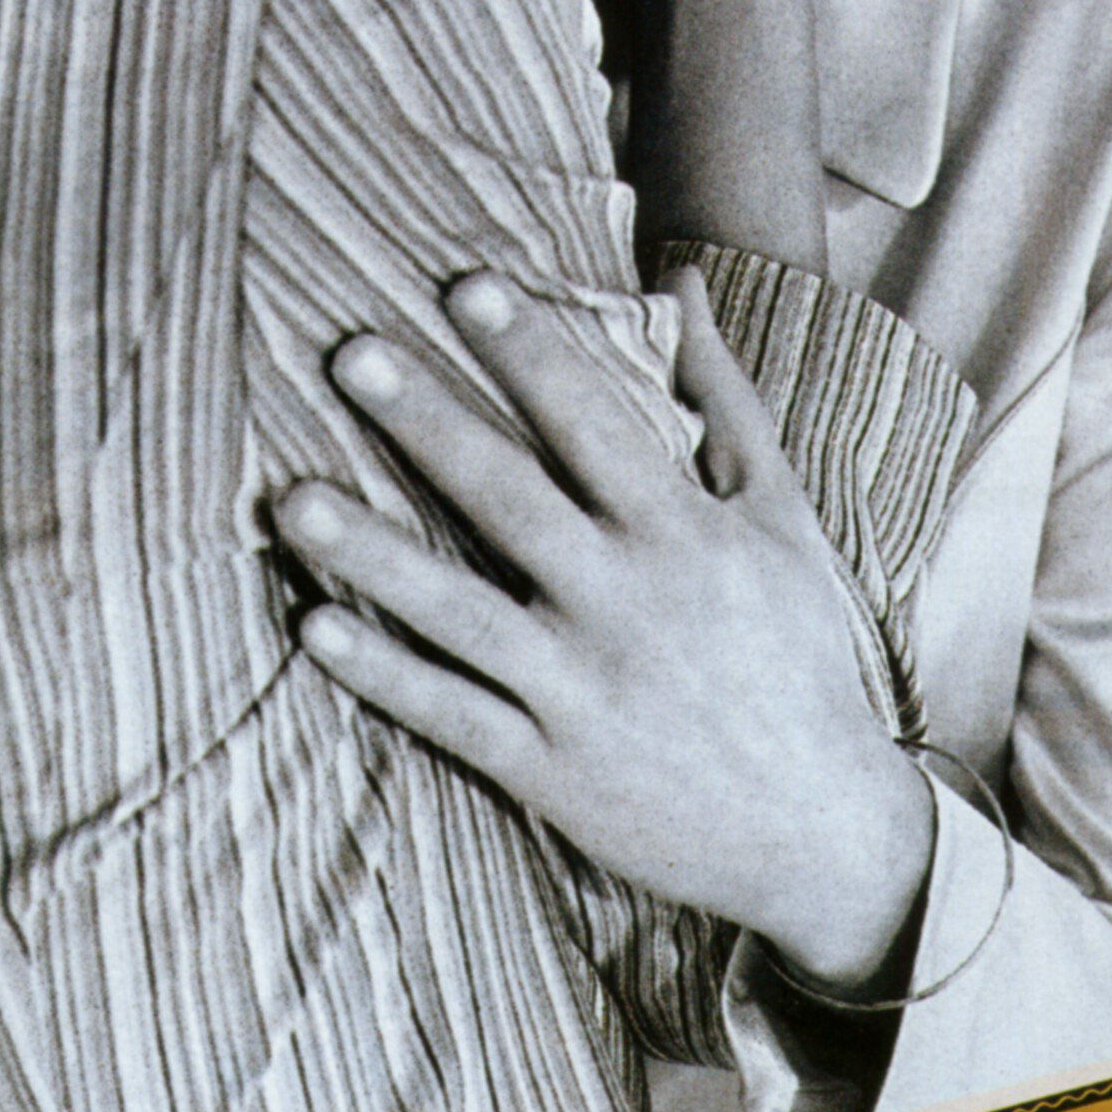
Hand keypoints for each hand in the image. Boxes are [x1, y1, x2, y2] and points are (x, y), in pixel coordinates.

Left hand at [273, 266, 931, 988]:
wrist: (821, 829)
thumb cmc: (798, 654)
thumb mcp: (780, 520)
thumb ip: (725, 398)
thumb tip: (678, 283)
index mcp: (683, 534)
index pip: (594, 423)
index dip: (529, 352)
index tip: (462, 285)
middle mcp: (626, 603)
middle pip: (509, 498)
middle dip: (426, 422)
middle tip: (346, 353)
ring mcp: (581, 689)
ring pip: (457, 609)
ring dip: (369, 552)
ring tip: (290, 498)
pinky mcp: (548, 768)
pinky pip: (450, 712)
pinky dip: (383, 673)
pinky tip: (314, 627)